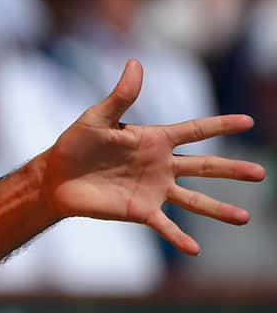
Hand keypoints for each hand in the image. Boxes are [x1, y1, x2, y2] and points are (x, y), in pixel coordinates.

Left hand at [39, 59, 266, 254]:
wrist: (56, 176)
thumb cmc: (75, 143)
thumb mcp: (97, 118)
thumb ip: (121, 96)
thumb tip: (135, 63)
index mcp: (153, 139)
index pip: (193, 130)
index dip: (220, 125)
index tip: (248, 121)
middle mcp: (160, 165)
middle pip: (204, 166)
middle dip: (232, 170)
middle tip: (261, 173)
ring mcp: (153, 189)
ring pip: (193, 200)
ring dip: (218, 209)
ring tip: (244, 218)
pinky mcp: (140, 210)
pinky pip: (165, 225)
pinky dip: (179, 237)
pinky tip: (196, 249)